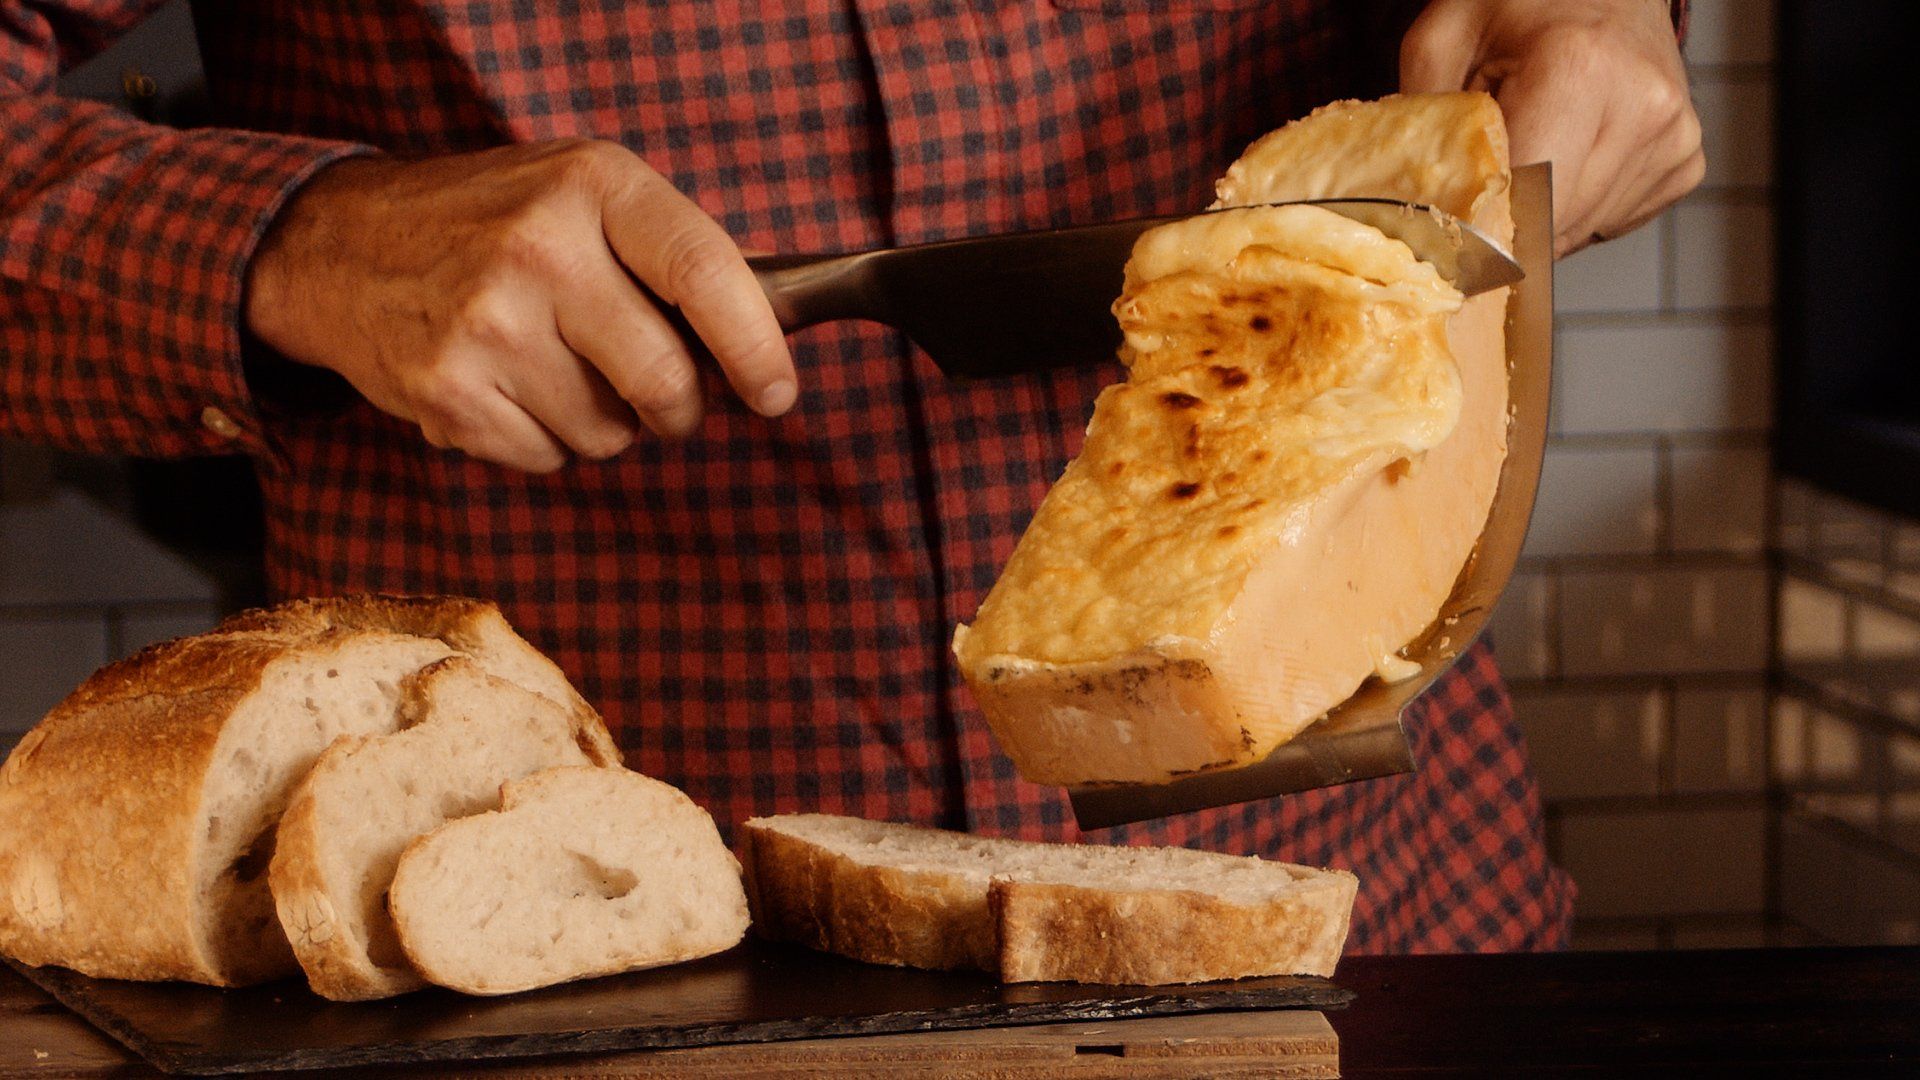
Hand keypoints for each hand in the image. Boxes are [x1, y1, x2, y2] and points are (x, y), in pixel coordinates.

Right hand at [244, 140, 795, 471]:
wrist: (342, 245)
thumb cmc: (492, 223)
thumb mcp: (584, 195)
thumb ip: (672, 256)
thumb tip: (769, 340)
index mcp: (592, 187)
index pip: (704, 273)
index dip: (757, 348)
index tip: (779, 393)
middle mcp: (539, 250)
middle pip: (665, 381)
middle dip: (679, 409)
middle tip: (662, 395)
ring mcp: (487, 323)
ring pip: (609, 435)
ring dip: (603, 423)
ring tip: (554, 367)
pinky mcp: (447, 390)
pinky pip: (547, 458)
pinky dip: (543, 440)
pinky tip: (508, 386)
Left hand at [1400, 0, 1703, 256]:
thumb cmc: (1517, 5)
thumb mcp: (1444, 41)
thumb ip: (1427, 124)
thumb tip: (1415, 210)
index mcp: (1578, 69)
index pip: (1524, 199)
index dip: (1479, 229)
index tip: (1450, 238)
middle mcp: (1640, 105)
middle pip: (1554, 225)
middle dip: (1506, 226)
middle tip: (1478, 193)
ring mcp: (1672, 135)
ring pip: (1581, 231)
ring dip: (1542, 216)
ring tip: (1530, 152)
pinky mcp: (1685, 158)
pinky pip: (1613, 219)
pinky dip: (1579, 207)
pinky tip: (1568, 155)